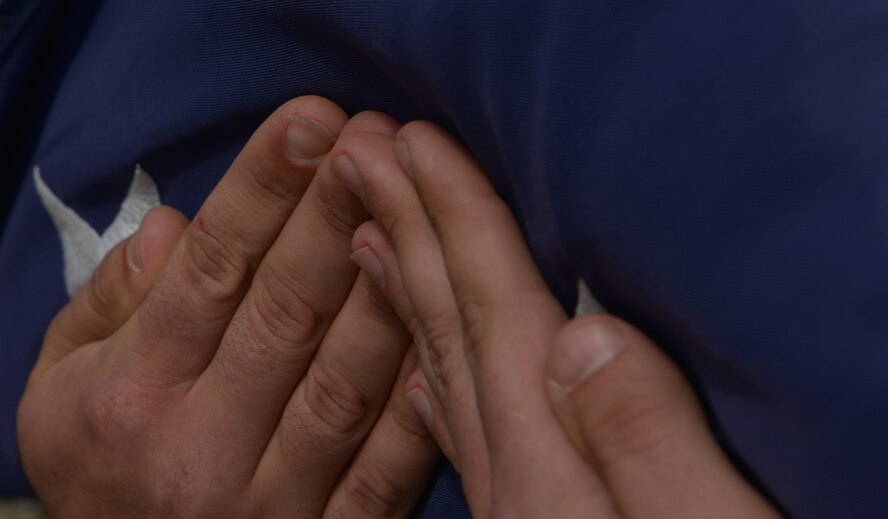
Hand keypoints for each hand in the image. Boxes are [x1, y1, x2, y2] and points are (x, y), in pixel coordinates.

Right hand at [18, 97, 437, 517]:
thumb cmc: (98, 467)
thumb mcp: (58, 385)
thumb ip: (107, 303)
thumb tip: (171, 226)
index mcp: (131, 397)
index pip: (208, 272)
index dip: (263, 189)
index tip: (311, 120)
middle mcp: (202, 448)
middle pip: (286, 313)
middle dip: (336, 215)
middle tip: (378, 138)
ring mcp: (272, 501)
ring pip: (345, 381)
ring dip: (390, 284)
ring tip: (420, 204)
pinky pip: (386, 471)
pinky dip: (420, 403)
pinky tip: (450, 328)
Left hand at [334, 121, 781, 517]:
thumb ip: (641, 442)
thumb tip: (583, 334)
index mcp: (554, 467)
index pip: (490, 314)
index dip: (455, 221)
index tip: (413, 145)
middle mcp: (514, 475)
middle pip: (445, 328)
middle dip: (407, 230)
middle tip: (362, 153)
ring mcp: (511, 497)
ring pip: (435, 368)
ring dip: (403, 287)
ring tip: (365, 227)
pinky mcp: (527, 514)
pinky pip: (452, 422)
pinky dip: (429, 367)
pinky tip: (418, 349)